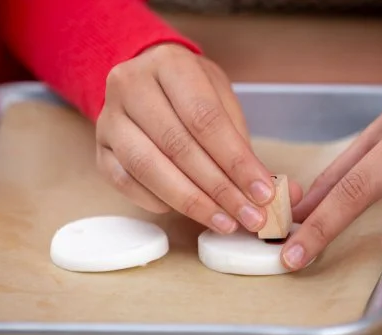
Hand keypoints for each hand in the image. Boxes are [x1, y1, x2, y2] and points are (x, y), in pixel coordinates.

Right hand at [96, 44, 301, 232]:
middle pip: (177, 147)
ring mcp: (109, 119)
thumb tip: (282, 193)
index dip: (236, 161)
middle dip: (220, 189)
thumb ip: (245, 146)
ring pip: (147, 167)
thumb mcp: (221, 101)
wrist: (145, 79)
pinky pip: (126, 183)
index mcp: (168, 64)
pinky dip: (159, 202)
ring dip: (191, 202)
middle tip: (250, 217)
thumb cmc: (190, 93)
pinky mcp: (99, 148)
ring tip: (225, 223)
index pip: (205, 120)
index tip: (263, 193)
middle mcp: (130, 86)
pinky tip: (189, 212)